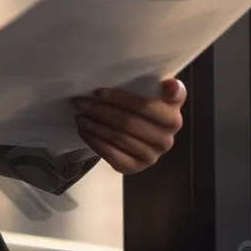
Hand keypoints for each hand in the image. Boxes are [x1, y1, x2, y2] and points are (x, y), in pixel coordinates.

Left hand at [70, 78, 186, 173]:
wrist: (138, 134)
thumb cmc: (138, 105)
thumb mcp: (147, 89)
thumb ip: (152, 83)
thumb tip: (169, 83)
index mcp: (172, 112)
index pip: (148, 105)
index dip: (123, 98)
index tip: (99, 91)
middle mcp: (167, 137)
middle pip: (128, 121)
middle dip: (99, 110)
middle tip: (78, 102)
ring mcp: (154, 154)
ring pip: (120, 138)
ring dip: (95, 126)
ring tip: (79, 116)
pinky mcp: (139, 167)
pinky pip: (115, 156)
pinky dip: (96, 143)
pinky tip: (84, 132)